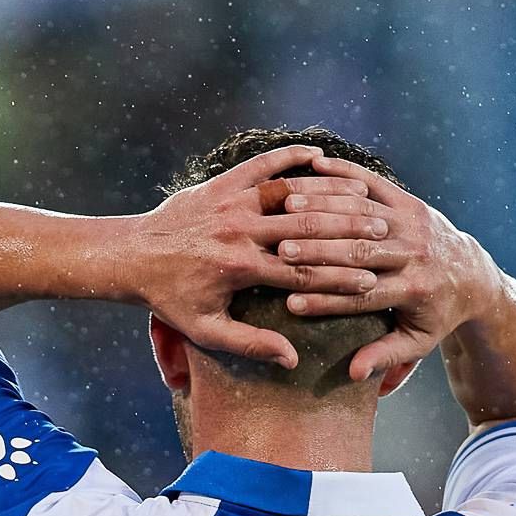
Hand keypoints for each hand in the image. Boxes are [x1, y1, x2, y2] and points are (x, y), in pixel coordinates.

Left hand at [124, 145, 395, 368]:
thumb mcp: (207, 330)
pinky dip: (291, 157)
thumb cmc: (171, 299)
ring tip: (361, 198)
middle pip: (307, 229)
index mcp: (241, 268)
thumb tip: (292, 359)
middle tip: (383, 232)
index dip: (340, 277)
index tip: (372, 279)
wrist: (133, 257)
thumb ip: (251, 344)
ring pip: (291, 193)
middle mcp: (240, 230)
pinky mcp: (222, 183)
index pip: (304, 271)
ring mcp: (232, 202)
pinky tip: (318, 156)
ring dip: (327, 194)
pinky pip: (263, 164)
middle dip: (347, 232)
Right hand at [277, 156, 501, 384]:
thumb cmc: (436, 315)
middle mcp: (415, 253)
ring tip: (286, 210)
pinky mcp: (410, 201)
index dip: (327, 301)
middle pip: (359, 251)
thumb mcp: (417, 342)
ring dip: (324, 209)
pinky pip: (374, 183)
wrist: (471, 274)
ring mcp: (413, 222)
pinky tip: (315, 165)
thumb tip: (354, 375)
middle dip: (318, 252)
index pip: (363, 297)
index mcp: (415, 290)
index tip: (291, 305)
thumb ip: (386, 357)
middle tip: (279, 253)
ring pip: (362, 213)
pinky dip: (345, 173)